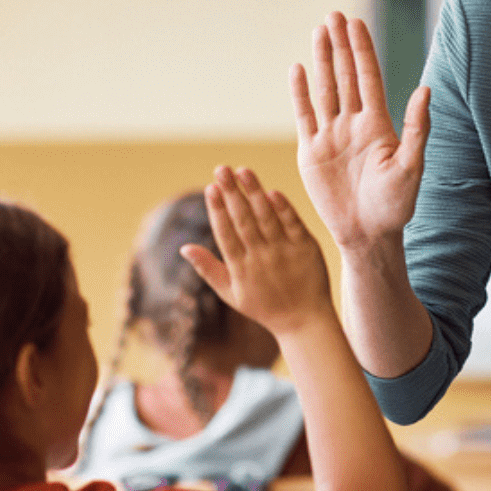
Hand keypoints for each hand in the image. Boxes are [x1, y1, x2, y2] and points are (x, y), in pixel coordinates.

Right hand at [180, 167, 333, 336]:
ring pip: (267, 217)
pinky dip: (282, 208)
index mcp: (241, 269)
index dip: (218, 210)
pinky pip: (293, 224)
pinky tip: (271, 191)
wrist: (304, 321)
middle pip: (244, 220)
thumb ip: (208, 269)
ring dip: (254, 192)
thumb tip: (183, 248)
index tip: (210, 188)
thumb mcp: (231, 294)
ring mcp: (285, 252)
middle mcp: (262, 258)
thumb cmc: (263, 307)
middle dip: (231, 193)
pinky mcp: (306, 248)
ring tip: (243, 171)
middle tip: (221, 169)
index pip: (226, 234)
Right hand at [291, 12, 429, 252]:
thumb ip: (417, 128)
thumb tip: (425, 90)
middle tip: (333, 15)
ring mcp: (331, 136)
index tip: (355, 23)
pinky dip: (300, 93)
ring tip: (318, 31)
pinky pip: (304, 116)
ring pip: (325, 90)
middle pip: (346, 76)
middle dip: (340, 46)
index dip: (362, 50)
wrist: (368, 236)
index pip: (368, 78)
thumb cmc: (396, 206)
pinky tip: (298, 69)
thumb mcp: (412, 166)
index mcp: (379, 125)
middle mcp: (354, 125)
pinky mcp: (311, 152)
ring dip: (322, 61)